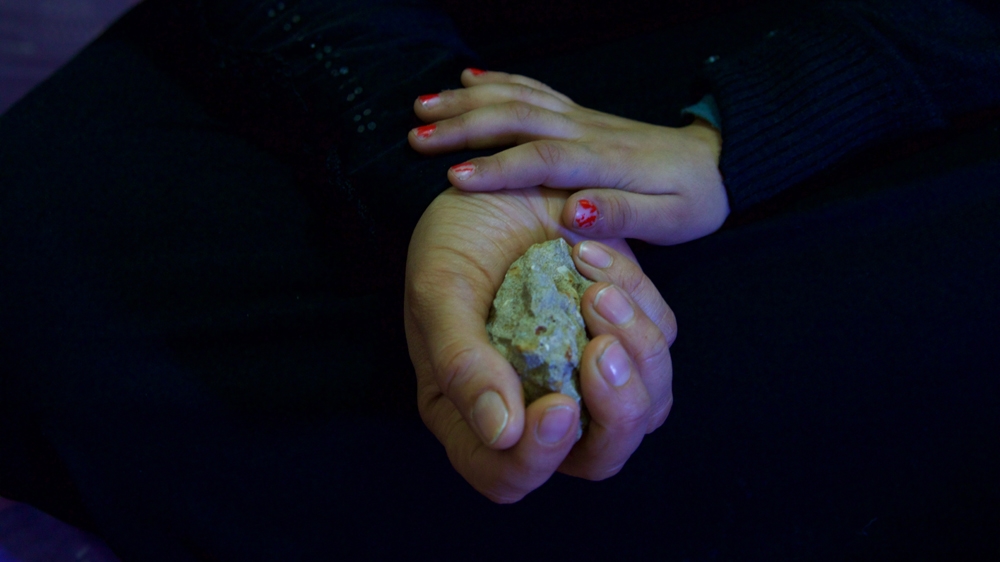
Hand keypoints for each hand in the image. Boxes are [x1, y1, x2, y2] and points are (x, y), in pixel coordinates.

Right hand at [404, 187, 675, 502]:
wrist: (498, 177)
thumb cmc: (453, 237)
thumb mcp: (439, 289)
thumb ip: (462, 363)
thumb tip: (502, 434)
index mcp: (475, 411)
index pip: (509, 476)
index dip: (539, 459)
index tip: (558, 408)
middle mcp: (539, 403)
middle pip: (598, 458)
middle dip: (616, 414)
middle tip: (602, 349)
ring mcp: (590, 369)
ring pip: (647, 406)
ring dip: (637, 351)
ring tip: (598, 289)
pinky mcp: (626, 330)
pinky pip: (660, 339)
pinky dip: (639, 300)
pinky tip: (595, 258)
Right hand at [407, 69, 728, 244]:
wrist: (717, 162)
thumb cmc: (693, 200)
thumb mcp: (671, 220)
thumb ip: (621, 214)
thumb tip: (572, 213)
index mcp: (606, 161)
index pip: (543, 160)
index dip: (498, 168)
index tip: (453, 179)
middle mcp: (587, 130)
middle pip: (518, 118)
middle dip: (464, 125)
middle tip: (417, 137)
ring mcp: (581, 117)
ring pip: (518, 98)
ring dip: (468, 100)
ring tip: (423, 106)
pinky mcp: (580, 115)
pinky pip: (535, 89)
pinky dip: (498, 80)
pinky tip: (469, 78)